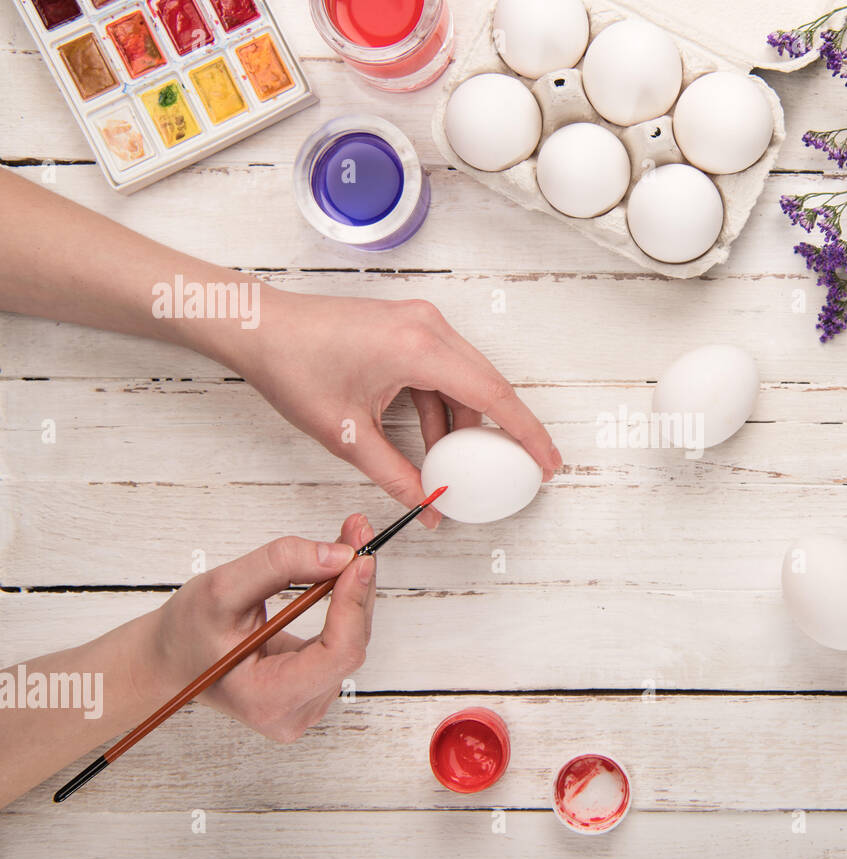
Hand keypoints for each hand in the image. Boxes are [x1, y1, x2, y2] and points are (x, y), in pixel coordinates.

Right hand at [147, 514, 376, 742]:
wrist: (171, 660)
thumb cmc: (186, 632)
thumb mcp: (220, 589)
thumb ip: (278, 567)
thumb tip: (339, 555)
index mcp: (269, 699)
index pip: (338, 653)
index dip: (353, 602)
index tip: (358, 557)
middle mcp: (297, 711)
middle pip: (351, 644)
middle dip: (357, 584)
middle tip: (357, 531)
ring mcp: (309, 703)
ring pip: (351, 640)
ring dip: (353, 591)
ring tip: (346, 544)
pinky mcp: (314, 687)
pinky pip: (343, 640)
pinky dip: (344, 602)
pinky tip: (337, 572)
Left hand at [237, 292, 562, 526]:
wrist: (259, 327)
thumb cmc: (293, 367)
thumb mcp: (347, 435)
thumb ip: (395, 474)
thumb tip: (428, 507)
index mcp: (419, 350)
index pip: (493, 396)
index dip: (527, 434)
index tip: (547, 462)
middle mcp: (429, 327)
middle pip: (489, 385)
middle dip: (507, 431)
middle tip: (525, 467)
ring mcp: (420, 323)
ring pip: (466, 378)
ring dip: (467, 421)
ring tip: (459, 464)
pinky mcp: (408, 327)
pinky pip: (444, 370)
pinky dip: (446, 405)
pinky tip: (432, 440)